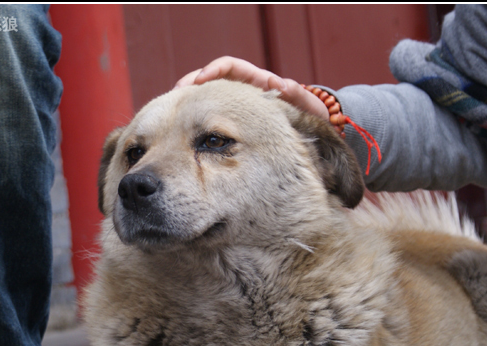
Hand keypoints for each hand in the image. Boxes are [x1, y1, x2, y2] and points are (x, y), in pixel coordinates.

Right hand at [174, 56, 328, 119]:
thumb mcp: (306, 106)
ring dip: (190, 104)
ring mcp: (237, 108)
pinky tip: (186, 134)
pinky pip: (212, 121)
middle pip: (211, 81)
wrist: (313, 137)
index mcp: (258, 82)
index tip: (200, 80)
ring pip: (208, 101)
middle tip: (175, 96)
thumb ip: (297, 95)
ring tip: (173, 114)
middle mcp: (244, 92)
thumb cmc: (310, 117)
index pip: (230, 67)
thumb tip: (283, 84)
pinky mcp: (235, 125)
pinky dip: (198, 123)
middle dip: (191, 85)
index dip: (213, 70)